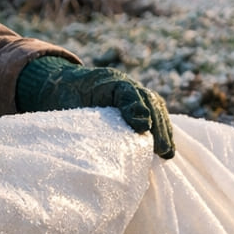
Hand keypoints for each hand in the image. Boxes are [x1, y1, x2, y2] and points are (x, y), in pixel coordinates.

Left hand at [16, 55, 174, 158]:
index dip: (135, 108)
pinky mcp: (140, 103)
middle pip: (148, 100)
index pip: (126, 91)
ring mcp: (134, 91)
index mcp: (105, 80)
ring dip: (163, 130)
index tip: (142, 128)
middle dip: (157, 126)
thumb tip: (108, 142)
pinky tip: (166, 149)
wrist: (66, 87)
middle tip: (161, 149)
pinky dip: (163, 130)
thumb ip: (83, 119)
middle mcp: (124, 83)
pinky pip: (157, 113)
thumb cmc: (66, 100)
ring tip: (167, 153)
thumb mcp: (69, 106)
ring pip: (155, 107)